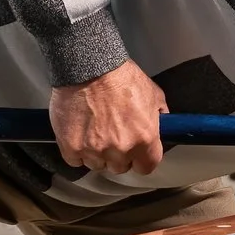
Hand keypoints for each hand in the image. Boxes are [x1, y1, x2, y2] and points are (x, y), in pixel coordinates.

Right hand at [48, 60, 167, 174]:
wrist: (88, 67)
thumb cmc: (120, 76)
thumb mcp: (153, 93)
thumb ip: (159, 115)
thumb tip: (162, 125)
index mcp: (144, 139)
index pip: (147, 167)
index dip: (141, 160)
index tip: (136, 155)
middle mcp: (121, 149)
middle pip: (120, 167)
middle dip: (118, 155)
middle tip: (112, 136)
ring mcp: (94, 150)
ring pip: (97, 165)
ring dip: (96, 154)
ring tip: (93, 132)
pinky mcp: (71, 146)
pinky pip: (75, 160)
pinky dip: (76, 151)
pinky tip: (79, 136)